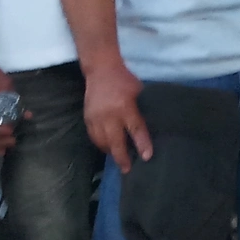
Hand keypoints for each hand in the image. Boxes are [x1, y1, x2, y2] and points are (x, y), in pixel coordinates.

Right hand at [85, 58, 151, 172]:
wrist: (100, 70)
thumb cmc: (124, 80)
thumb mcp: (139, 91)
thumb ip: (142, 109)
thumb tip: (152, 126)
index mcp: (124, 107)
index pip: (135, 129)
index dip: (142, 144)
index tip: (147, 156)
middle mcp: (109, 115)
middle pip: (116, 142)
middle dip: (122, 157)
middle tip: (128, 169)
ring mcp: (96, 118)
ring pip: (102, 142)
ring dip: (111, 152)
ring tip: (119, 160)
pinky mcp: (87, 118)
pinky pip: (93, 137)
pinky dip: (101, 144)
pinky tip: (107, 148)